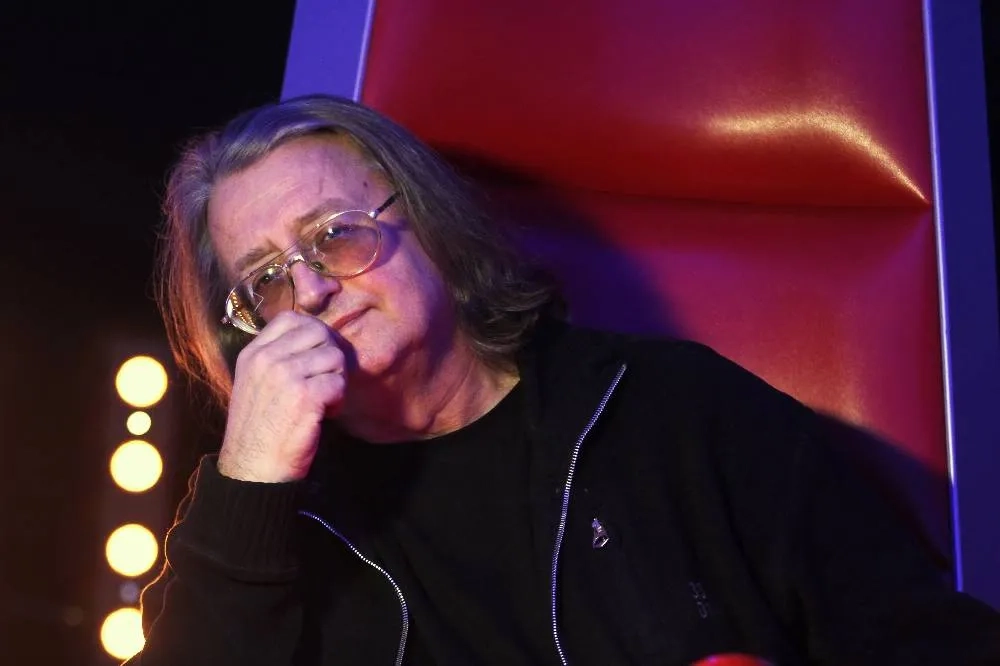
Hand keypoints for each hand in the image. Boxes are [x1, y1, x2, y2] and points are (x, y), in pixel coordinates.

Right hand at [218, 311, 345, 481]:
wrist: (253, 471)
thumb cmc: (261, 431)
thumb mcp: (256, 385)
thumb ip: (277, 358)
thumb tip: (316, 337)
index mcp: (253, 353)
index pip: (292, 318)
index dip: (314, 335)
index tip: (316, 359)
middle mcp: (267, 359)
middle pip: (319, 332)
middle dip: (331, 356)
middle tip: (326, 382)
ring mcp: (284, 375)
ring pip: (334, 357)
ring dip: (336, 381)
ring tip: (323, 402)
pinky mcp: (304, 397)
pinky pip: (338, 384)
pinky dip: (338, 402)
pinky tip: (324, 416)